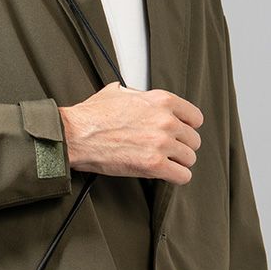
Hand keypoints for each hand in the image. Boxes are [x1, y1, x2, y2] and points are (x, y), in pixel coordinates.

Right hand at [58, 81, 203, 182]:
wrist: (75, 135)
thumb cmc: (91, 116)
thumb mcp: (118, 92)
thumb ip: (139, 95)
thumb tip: (141, 98)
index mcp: (161, 100)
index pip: (195, 117)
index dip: (187, 127)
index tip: (179, 134)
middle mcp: (166, 121)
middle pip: (193, 140)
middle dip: (181, 146)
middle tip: (166, 151)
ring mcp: (161, 143)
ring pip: (189, 159)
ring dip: (177, 163)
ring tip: (163, 163)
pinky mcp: (153, 165)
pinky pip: (182, 176)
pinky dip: (176, 177)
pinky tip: (165, 174)